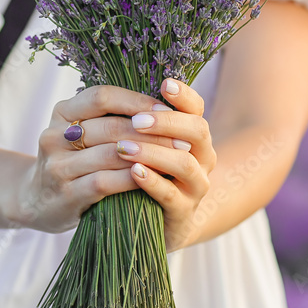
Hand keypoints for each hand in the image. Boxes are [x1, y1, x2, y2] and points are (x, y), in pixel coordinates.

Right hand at [12, 84, 174, 233]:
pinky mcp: (65, 194)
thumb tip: (161, 103)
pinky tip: (151, 178)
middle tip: (182, 139)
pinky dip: (131, 179)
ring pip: (110, 154)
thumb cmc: (72, 161)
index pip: (101, 96)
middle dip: (151, 132)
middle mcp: (55, 136)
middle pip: (110, 126)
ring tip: (175, 160)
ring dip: (148, 156)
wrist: (37, 201)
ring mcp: (58, 166)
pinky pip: (104, 182)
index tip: (164, 109)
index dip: (135, 100)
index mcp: (62, 112)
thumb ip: (109, 117)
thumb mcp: (81, 132)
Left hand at [115, 78, 216, 251]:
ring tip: (124, 147)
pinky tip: (134, 172)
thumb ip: (132, 119)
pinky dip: (152, 182)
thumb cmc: (138, 173)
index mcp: (191, 134)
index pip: (196, 108)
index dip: (184, 95)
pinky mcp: (182, 213)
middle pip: (197, 130)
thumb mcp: (137, 142)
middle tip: (137, 120)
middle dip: (166, 122)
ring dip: (154, 152)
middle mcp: (201, 157)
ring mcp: (194, 186)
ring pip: (185, 163)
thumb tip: (106, 89)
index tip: (164, 84)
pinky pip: (170, 196)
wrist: (148, 223)